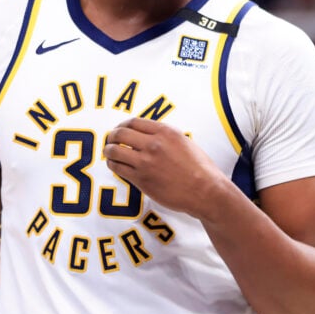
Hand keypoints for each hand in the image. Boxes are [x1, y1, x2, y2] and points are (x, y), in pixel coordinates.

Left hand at [104, 118, 228, 219]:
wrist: (205, 191)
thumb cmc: (200, 168)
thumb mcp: (184, 141)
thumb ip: (165, 136)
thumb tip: (147, 134)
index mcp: (165, 132)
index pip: (134, 122)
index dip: (123, 125)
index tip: (120, 129)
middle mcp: (153, 144)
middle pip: (120, 133)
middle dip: (112, 136)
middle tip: (110, 140)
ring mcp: (146, 162)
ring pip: (115, 150)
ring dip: (109, 151)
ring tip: (109, 153)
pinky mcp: (141, 179)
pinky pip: (118, 168)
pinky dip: (113, 165)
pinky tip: (115, 165)